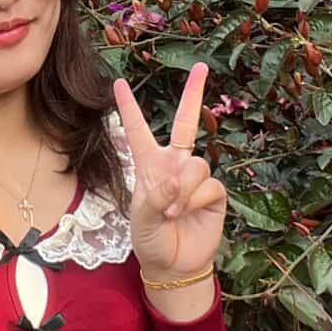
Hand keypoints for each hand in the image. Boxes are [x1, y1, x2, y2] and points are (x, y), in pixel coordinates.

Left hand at [113, 64, 226, 282]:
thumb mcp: (141, 220)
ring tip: (173, 212)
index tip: (117, 83)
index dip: (128, 108)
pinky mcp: (213, 193)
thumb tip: (174, 181)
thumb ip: (155, 199)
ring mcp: (194, 177)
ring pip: (195, 164)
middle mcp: (173, 165)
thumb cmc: (150, 239)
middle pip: (185, 123)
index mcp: (148, 165)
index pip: (137, 131)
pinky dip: (194, 199)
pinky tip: (185, 214)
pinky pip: (208, 184)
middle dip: (194, 94)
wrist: (174, 264)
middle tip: (202, 66)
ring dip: (183, 189)